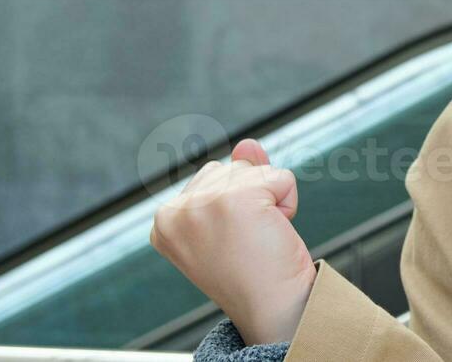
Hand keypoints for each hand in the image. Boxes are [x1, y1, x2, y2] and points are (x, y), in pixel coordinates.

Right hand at [150, 138, 317, 343]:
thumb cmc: (252, 270)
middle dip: (251, 201)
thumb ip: (235, 176)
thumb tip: (248, 144)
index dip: (234, 210)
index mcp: (163, 221)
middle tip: (248, 244)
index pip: (211, 179)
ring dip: (269, 201)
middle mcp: (174, 211)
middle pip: (229, 169)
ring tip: (259, 240)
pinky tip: (274, 235)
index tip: (230, 246)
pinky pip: (281, 177)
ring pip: (253, 170)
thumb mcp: (234, 220)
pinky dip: (289, 202)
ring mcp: (202, 202)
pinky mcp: (236, 198)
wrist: (273, 307)